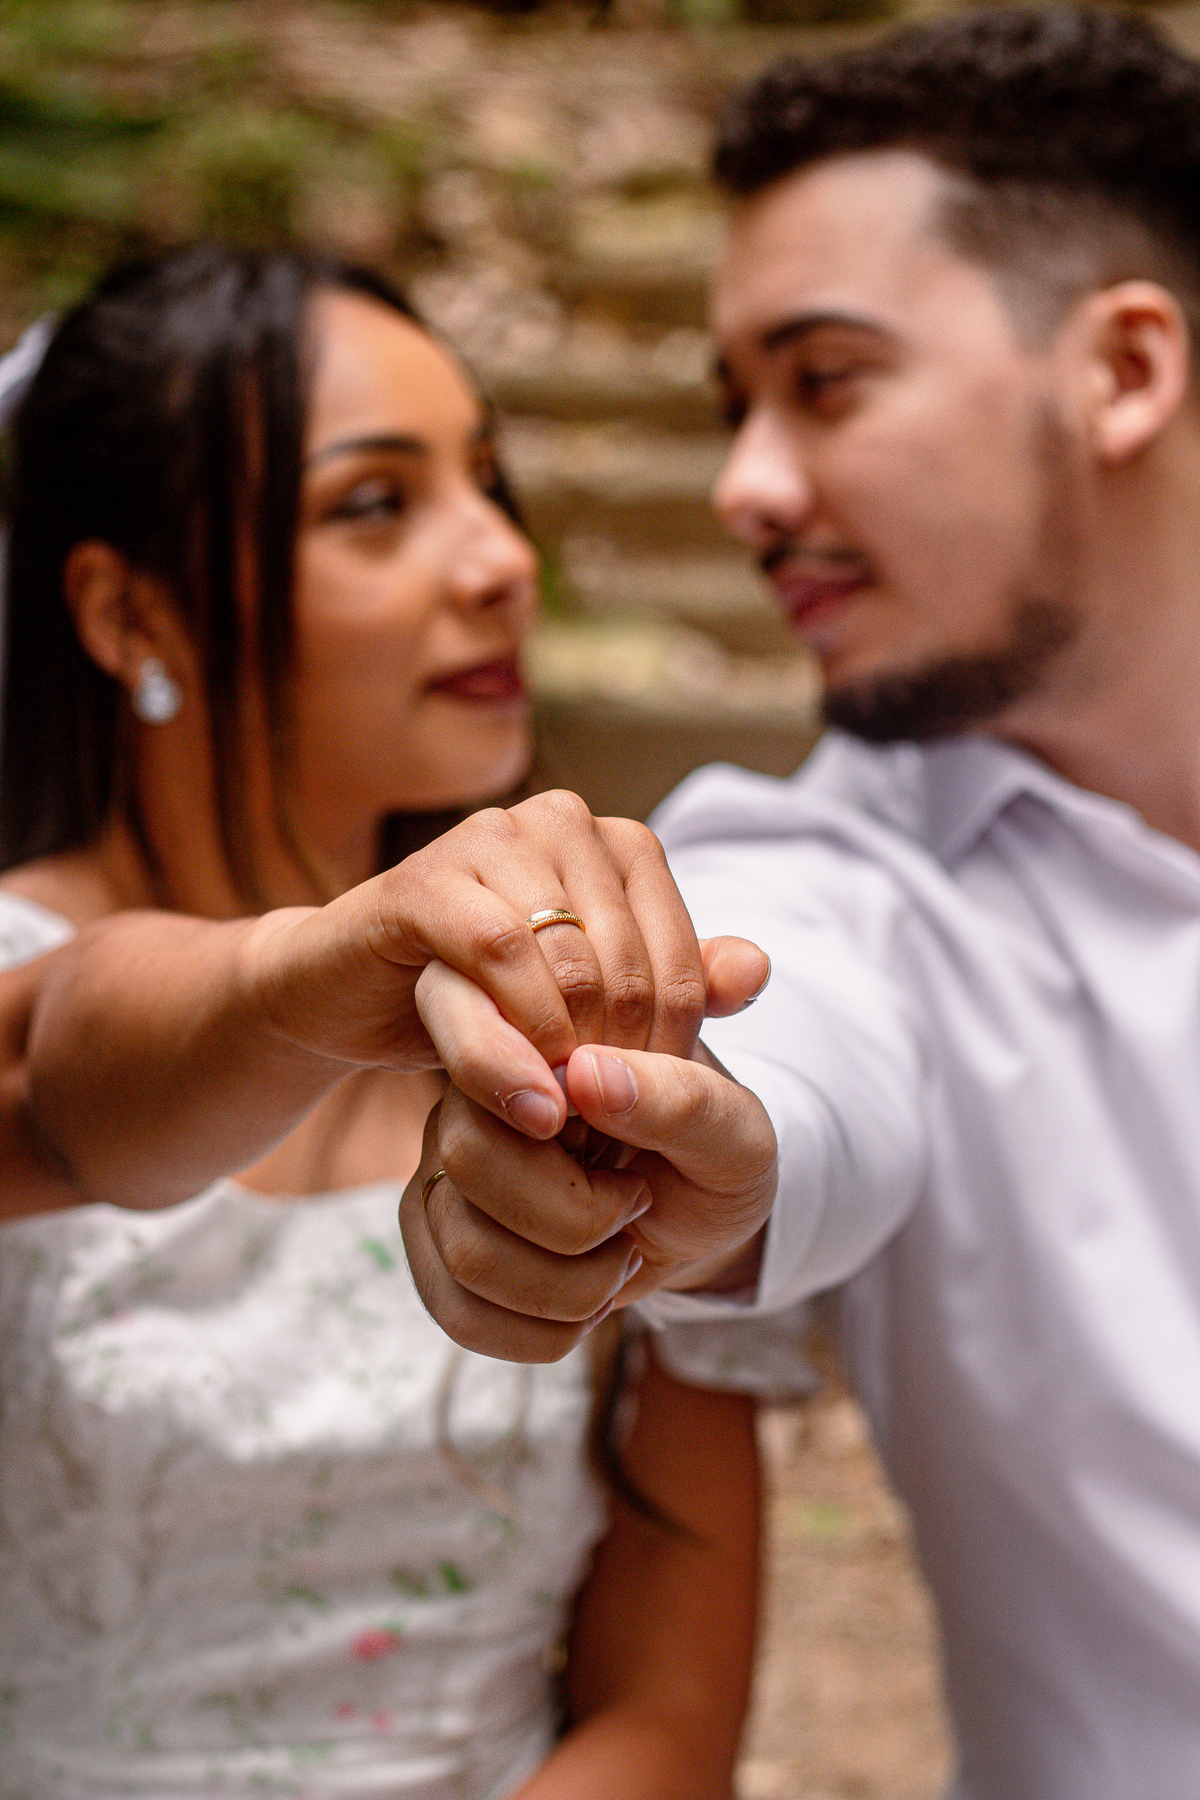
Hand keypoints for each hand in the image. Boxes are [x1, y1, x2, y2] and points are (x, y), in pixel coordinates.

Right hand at [247, 791, 768, 1137]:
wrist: (350, 996)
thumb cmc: (483, 1000)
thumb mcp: (588, 1003)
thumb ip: (672, 985)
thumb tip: (760, 970)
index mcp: (617, 844)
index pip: (683, 963)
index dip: (672, 1052)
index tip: (646, 1115)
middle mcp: (560, 823)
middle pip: (630, 968)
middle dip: (620, 1062)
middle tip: (606, 1132)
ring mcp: (489, 839)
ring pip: (566, 965)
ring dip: (570, 1057)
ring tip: (570, 1125)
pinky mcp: (422, 879)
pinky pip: (492, 955)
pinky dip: (513, 1034)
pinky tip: (525, 1095)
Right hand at [400, 1040, 777, 1362]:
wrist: (699, 1221)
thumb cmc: (715, 1160)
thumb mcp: (734, 1131)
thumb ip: (678, 1097)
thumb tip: (588, 1074)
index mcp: (537, 1047)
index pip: (493, 1074)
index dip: (551, 1139)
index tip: (629, 1179)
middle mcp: (471, 1104)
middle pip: (467, 1167)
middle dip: (577, 1222)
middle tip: (634, 1209)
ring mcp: (443, 1178)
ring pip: (466, 1254)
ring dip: (569, 1288)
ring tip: (617, 1259)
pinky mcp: (436, 1249)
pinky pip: (456, 1313)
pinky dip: (539, 1333)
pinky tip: (584, 1307)